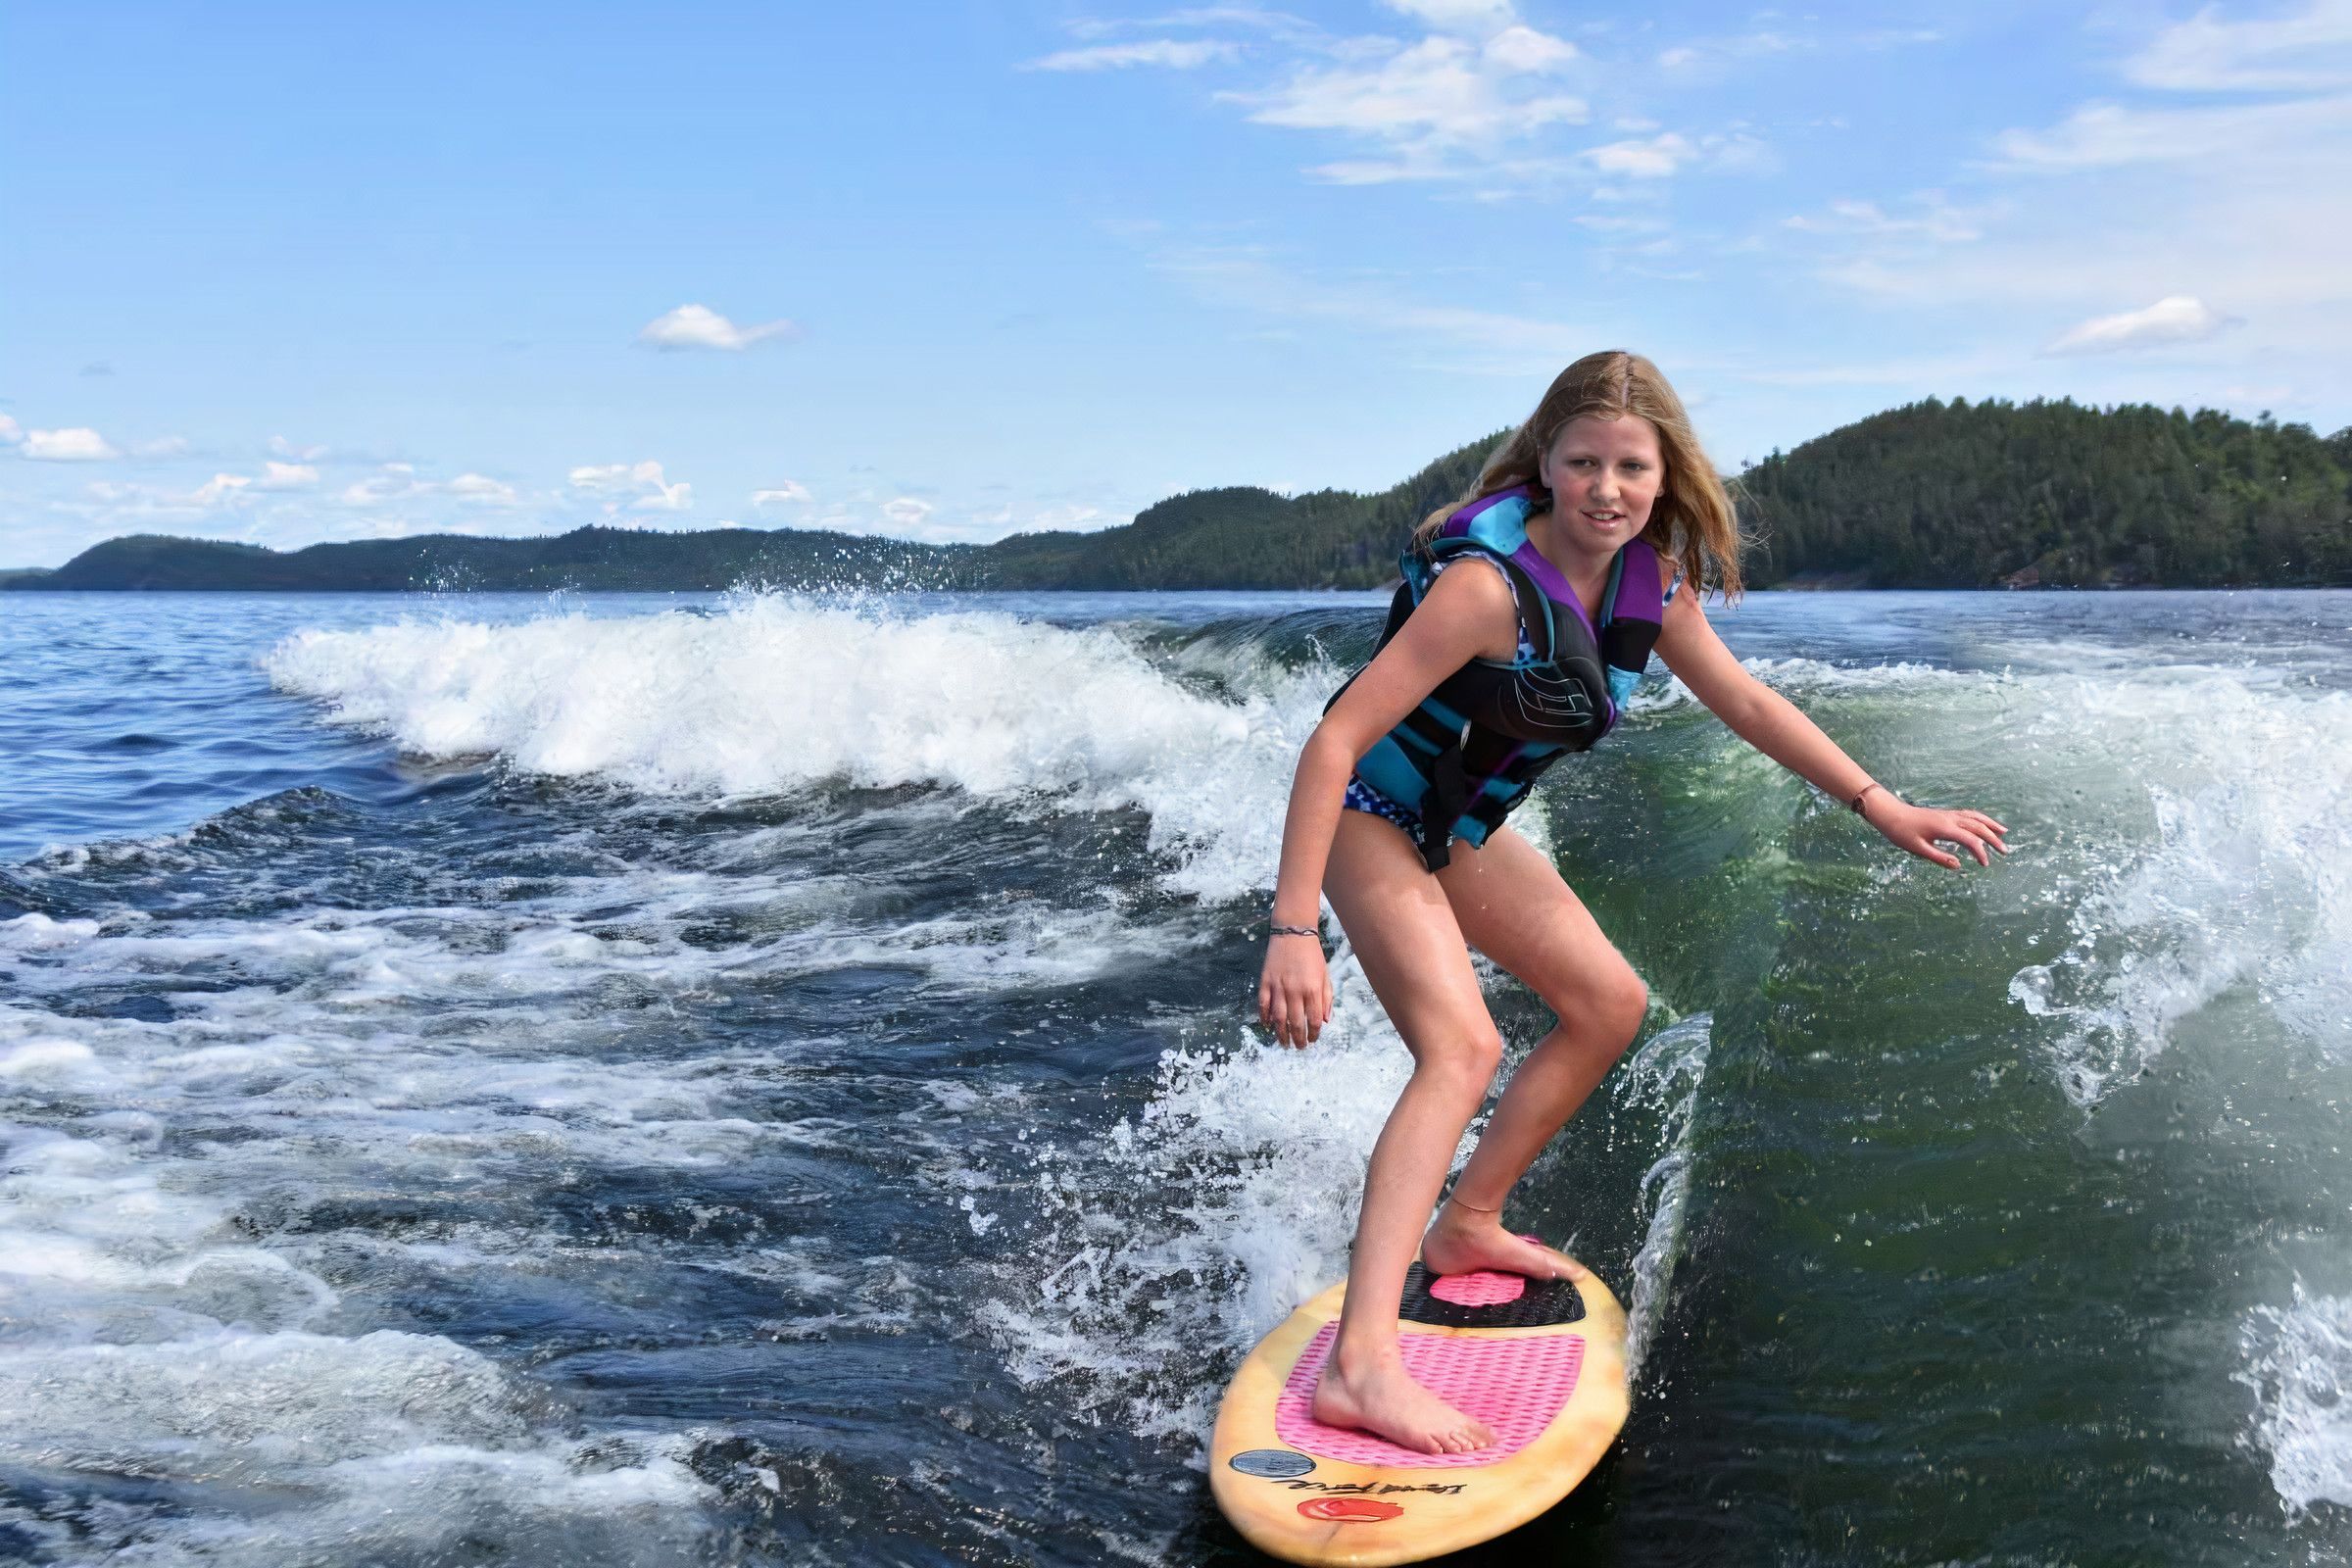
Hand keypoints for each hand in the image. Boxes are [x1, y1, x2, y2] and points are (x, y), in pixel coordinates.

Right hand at [1258, 936, 1332, 1047]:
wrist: (1293, 933)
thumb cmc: (1312, 955)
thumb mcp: (1325, 975)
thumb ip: (1326, 999)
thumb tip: (1325, 1021)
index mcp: (1312, 989)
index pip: (1313, 1019)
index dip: (1313, 1034)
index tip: (1312, 1040)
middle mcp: (1295, 990)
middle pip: (1296, 1022)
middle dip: (1298, 1039)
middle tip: (1298, 1047)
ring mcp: (1278, 987)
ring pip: (1278, 1018)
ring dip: (1281, 1034)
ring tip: (1284, 1043)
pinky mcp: (1265, 982)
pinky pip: (1263, 1004)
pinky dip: (1264, 1017)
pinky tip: (1268, 1026)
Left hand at [1869, 796, 2007, 869]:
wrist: (1891, 814)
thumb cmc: (1902, 833)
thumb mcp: (1918, 849)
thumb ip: (1939, 857)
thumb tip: (1959, 866)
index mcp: (1944, 828)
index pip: (1970, 840)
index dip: (1980, 852)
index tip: (1985, 864)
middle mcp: (1950, 818)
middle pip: (1978, 827)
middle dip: (1993, 838)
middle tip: (2005, 851)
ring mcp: (1949, 814)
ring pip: (1975, 817)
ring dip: (1990, 825)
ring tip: (2004, 832)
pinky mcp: (1946, 814)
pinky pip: (1968, 814)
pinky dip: (1980, 819)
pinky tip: (1984, 824)